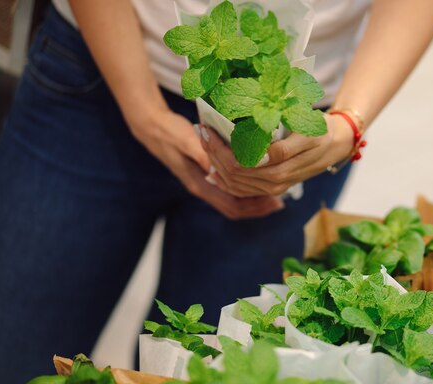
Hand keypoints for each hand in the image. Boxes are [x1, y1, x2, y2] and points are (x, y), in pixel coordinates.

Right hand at [129, 107, 283, 218]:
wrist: (151, 127)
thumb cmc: (169, 131)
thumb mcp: (185, 140)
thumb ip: (200, 154)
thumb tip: (215, 169)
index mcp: (200, 184)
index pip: (232, 206)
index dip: (254, 208)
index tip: (273, 202)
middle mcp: (203, 187)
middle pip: (235, 208)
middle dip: (258, 207)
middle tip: (280, 202)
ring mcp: (204, 183)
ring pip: (233, 201)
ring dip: (253, 200)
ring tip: (274, 193)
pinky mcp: (206, 174)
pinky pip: (229, 190)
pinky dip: (245, 189)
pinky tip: (257, 179)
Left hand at [202, 114, 353, 196]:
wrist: (336, 144)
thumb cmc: (321, 133)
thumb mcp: (308, 135)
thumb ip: (284, 149)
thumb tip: (261, 156)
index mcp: (280, 170)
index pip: (238, 163)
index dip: (219, 147)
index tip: (207, 127)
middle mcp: (273, 183)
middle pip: (232, 174)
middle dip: (213, 153)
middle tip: (201, 131)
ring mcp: (271, 188)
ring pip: (233, 183)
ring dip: (216, 164)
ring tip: (205, 142)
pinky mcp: (271, 188)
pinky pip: (241, 189)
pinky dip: (224, 179)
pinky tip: (214, 165)